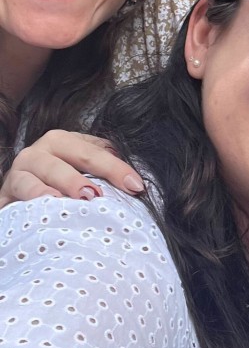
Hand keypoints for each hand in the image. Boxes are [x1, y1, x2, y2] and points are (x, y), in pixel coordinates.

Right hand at [0, 130, 143, 208]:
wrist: (17, 203)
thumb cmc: (56, 187)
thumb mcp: (79, 173)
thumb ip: (102, 170)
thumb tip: (133, 182)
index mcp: (63, 142)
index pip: (95, 151)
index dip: (117, 168)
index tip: (136, 186)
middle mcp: (41, 151)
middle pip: (70, 155)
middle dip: (93, 172)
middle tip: (103, 193)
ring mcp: (20, 171)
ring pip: (41, 171)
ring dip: (62, 183)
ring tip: (80, 198)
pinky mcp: (5, 192)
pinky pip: (18, 191)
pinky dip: (34, 196)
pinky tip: (49, 205)